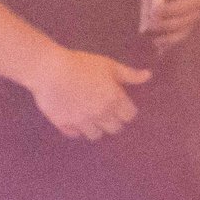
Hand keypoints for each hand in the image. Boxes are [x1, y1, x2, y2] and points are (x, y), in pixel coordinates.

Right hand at [32, 46, 150, 139]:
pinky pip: (76, 135)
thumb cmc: (82, 64)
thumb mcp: (109, 65)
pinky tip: (76, 120)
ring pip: (96, 135)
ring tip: (92, 117)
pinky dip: (77, 130)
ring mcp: (82, 122)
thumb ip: (129, 74)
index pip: (129, 116)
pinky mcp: (64, 125)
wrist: (50, 71)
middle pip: (115, 128)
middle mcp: (100, 115)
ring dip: (96, 128)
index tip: (121, 105)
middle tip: (107, 112)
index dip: (127, 111)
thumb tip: (148, 76)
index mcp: (114, 100)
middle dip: (114, 121)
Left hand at [146, 0, 199, 51]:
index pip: (193, 3)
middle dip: (171, 24)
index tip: (156, 10)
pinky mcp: (185, 21)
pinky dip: (171, 41)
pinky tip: (159, 49)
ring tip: (156, 42)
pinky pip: (180, 33)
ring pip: (187, 29)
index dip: (175, 9)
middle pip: (191, 19)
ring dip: (172, 38)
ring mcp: (194, 13)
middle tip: (151, 24)